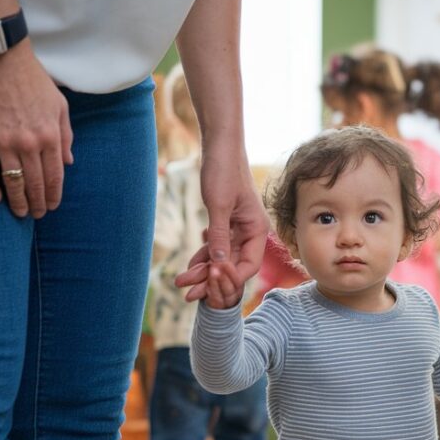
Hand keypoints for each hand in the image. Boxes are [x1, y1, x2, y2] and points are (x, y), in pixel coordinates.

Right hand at [0, 43, 73, 218]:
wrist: (3, 61)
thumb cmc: (35, 83)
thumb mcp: (60, 107)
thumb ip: (66, 137)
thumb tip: (68, 163)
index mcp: (50, 137)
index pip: (54, 176)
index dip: (53, 195)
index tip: (52, 206)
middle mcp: (29, 143)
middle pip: (35, 184)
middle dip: (37, 204)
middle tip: (37, 215)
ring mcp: (4, 142)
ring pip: (13, 182)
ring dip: (17, 201)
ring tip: (20, 212)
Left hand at [175, 139, 268, 300]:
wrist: (220, 144)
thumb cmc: (223, 170)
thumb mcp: (219, 206)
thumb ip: (219, 236)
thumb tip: (217, 264)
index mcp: (257, 229)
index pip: (247, 266)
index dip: (228, 279)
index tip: (209, 288)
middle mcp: (251, 232)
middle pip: (232, 264)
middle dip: (210, 279)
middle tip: (188, 295)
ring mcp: (239, 228)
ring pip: (222, 257)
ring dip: (203, 269)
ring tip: (182, 282)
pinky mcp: (227, 222)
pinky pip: (216, 245)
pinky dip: (203, 255)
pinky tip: (190, 265)